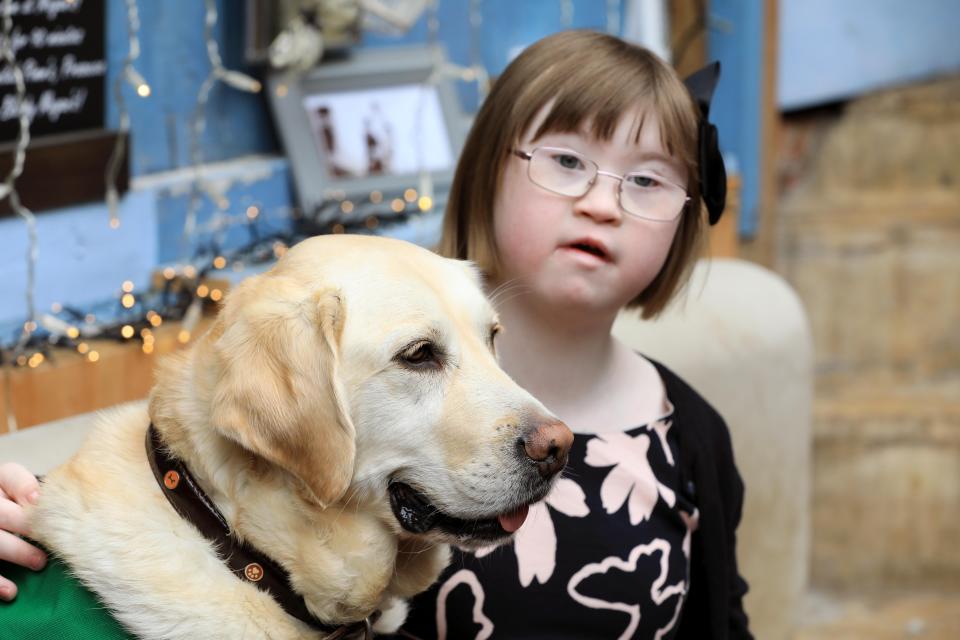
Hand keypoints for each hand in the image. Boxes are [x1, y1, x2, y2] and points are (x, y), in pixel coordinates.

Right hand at [0, 462, 46, 600]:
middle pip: (2, 511)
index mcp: (1, 483)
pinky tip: (12, 591)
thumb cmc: (28, 511)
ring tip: (40, 563)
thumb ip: (51, 497)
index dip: (23, 486)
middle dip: (26, 524)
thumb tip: (97, 503)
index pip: (9, 475)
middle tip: (52, 538)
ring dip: (17, 551)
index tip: (39, 499)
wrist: (10, 522)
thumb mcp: (34, 497)